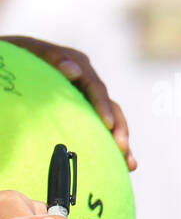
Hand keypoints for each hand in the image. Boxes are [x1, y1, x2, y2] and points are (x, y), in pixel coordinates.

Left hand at [0, 35, 136, 170]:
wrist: (5, 69)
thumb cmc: (11, 60)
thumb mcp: (28, 52)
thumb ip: (50, 58)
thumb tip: (74, 70)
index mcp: (75, 64)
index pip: (95, 87)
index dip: (103, 105)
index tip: (107, 124)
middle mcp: (85, 81)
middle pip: (109, 106)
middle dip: (119, 128)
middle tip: (121, 148)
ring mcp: (85, 98)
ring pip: (111, 120)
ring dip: (121, 141)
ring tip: (130, 164)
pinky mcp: (83, 112)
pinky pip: (102, 129)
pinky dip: (112, 147)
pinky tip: (124, 165)